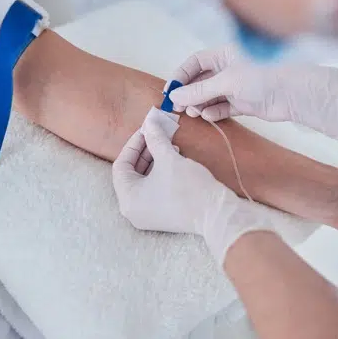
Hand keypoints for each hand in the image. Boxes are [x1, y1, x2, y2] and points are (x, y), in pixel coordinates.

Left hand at [112, 118, 273, 264]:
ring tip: (168, 147)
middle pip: (131, 173)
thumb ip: (155, 139)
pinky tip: (173, 161)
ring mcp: (146, 215)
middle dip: (144, 152)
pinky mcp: (160, 216)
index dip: (133, 144)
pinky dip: (159, 175)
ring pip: (143, 181)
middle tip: (156, 135)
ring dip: (153, 162)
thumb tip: (149, 122)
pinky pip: (152, 190)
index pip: (121, 165)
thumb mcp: (169, 158)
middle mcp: (132, 210)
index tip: (146, 130)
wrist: (216, 213)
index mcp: (128, 199)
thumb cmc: (190, 188)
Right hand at [168, 46, 337, 138]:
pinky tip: (208, 116)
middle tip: (177, 107)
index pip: (195, 62)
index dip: (181, 75)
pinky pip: (222, 107)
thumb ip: (200, 91)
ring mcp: (237, 86)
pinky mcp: (245, 103)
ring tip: (193, 112)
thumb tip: (175, 97)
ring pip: (210, 96)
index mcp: (225, 54)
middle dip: (189, 93)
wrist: (294, 94)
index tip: (171, 91)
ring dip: (199, 104)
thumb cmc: (264, 76)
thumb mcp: (227, 81)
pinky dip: (214, 112)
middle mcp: (230, 68)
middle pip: (201, 81)